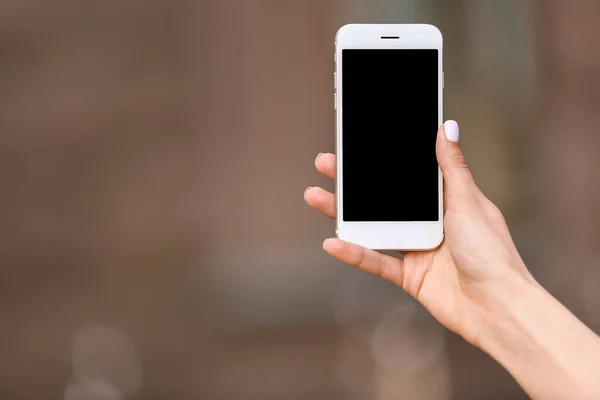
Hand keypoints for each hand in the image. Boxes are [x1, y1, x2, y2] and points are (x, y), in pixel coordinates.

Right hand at [305, 121, 536, 346]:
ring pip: (374, 227)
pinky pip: (377, 262)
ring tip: (315, 197)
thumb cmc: (493, 252)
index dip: (382, 162)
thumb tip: (446, 127)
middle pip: (384, 199)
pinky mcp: (409, 276)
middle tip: (326, 165)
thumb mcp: (469, 201)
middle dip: (353, 183)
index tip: (359, 146)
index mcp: (446, 202)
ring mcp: (417, 249)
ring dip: (344, 214)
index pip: (407, 177)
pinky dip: (355, 253)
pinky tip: (333, 243)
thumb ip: (452, 168)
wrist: (499, 306)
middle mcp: (429, 223)